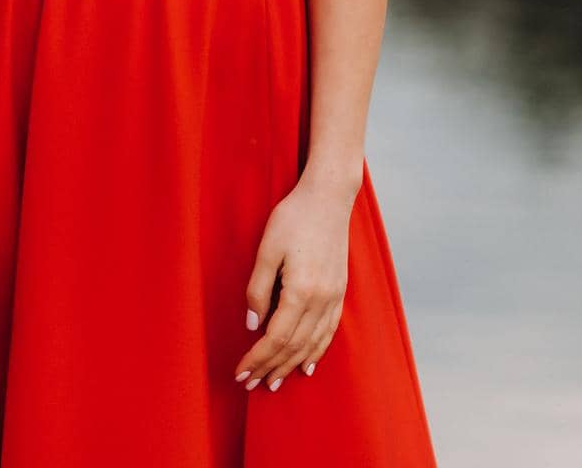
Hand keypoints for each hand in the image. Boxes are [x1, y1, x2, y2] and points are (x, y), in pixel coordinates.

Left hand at [233, 173, 352, 391]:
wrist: (329, 197)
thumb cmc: (294, 217)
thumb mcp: (267, 248)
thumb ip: (258, 289)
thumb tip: (252, 325)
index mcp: (301, 291)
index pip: (276, 338)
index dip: (257, 358)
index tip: (241, 372)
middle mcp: (321, 300)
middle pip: (294, 347)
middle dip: (270, 368)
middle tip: (250, 385)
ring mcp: (334, 297)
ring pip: (312, 344)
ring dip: (291, 366)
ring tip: (274, 383)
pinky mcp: (340, 292)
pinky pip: (329, 332)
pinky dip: (317, 352)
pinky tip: (308, 365)